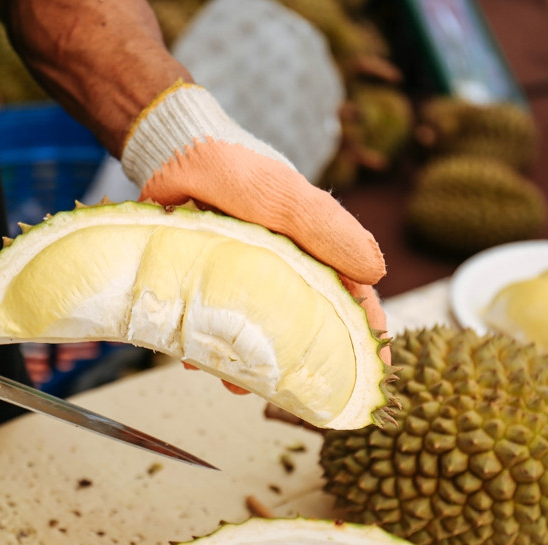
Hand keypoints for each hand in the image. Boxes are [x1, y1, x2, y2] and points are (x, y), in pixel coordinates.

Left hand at [121, 81, 389, 354]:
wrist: (170, 152)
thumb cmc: (235, 169)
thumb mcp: (285, 198)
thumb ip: (327, 230)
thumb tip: (377, 271)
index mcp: (311, 249)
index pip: (348, 297)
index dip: (363, 333)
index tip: (372, 371)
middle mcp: (280, 266)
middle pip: (300, 324)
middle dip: (298, 360)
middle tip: (290, 390)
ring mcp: (240, 275)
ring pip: (253, 330)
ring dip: (247, 359)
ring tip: (234, 381)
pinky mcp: (206, 280)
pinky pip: (211, 321)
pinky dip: (206, 342)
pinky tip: (195, 358)